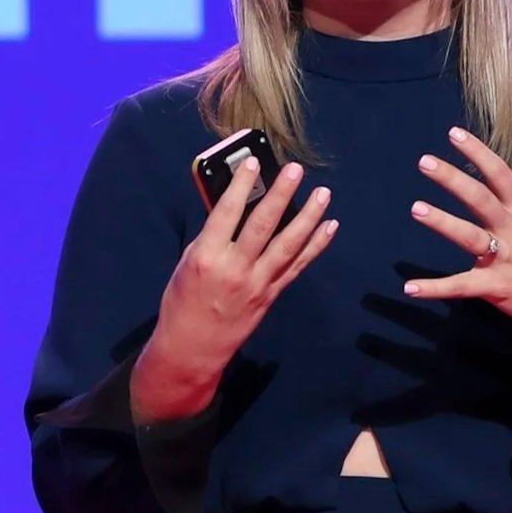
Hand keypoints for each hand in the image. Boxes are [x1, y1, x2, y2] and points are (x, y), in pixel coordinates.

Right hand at [155, 156, 337, 369]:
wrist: (192, 348)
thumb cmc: (182, 302)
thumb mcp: (187, 263)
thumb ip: (212, 236)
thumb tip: (233, 207)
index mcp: (207, 257)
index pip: (227, 212)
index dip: (241, 185)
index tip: (253, 163)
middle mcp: (236, 269)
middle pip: (263, 225)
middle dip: (281, 195)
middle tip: (297, 170)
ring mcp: (257, 283)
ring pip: (288, 245)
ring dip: (309, 217)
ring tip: (323, 194)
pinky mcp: (271, 295)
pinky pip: (297, 266)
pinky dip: (315, 245)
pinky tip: (329, 227)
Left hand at [404, 127, 511, 388]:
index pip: (500, 173)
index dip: (478, 152)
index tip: (453, 133)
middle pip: (481, 199)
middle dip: (454, 179)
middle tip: (425, 161)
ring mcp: (504, 258)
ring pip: (471, 237)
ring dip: (443, 223)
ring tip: (416, 208)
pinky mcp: (497, 286)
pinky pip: (463, 286)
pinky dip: (437, 288)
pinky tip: (410, 288)